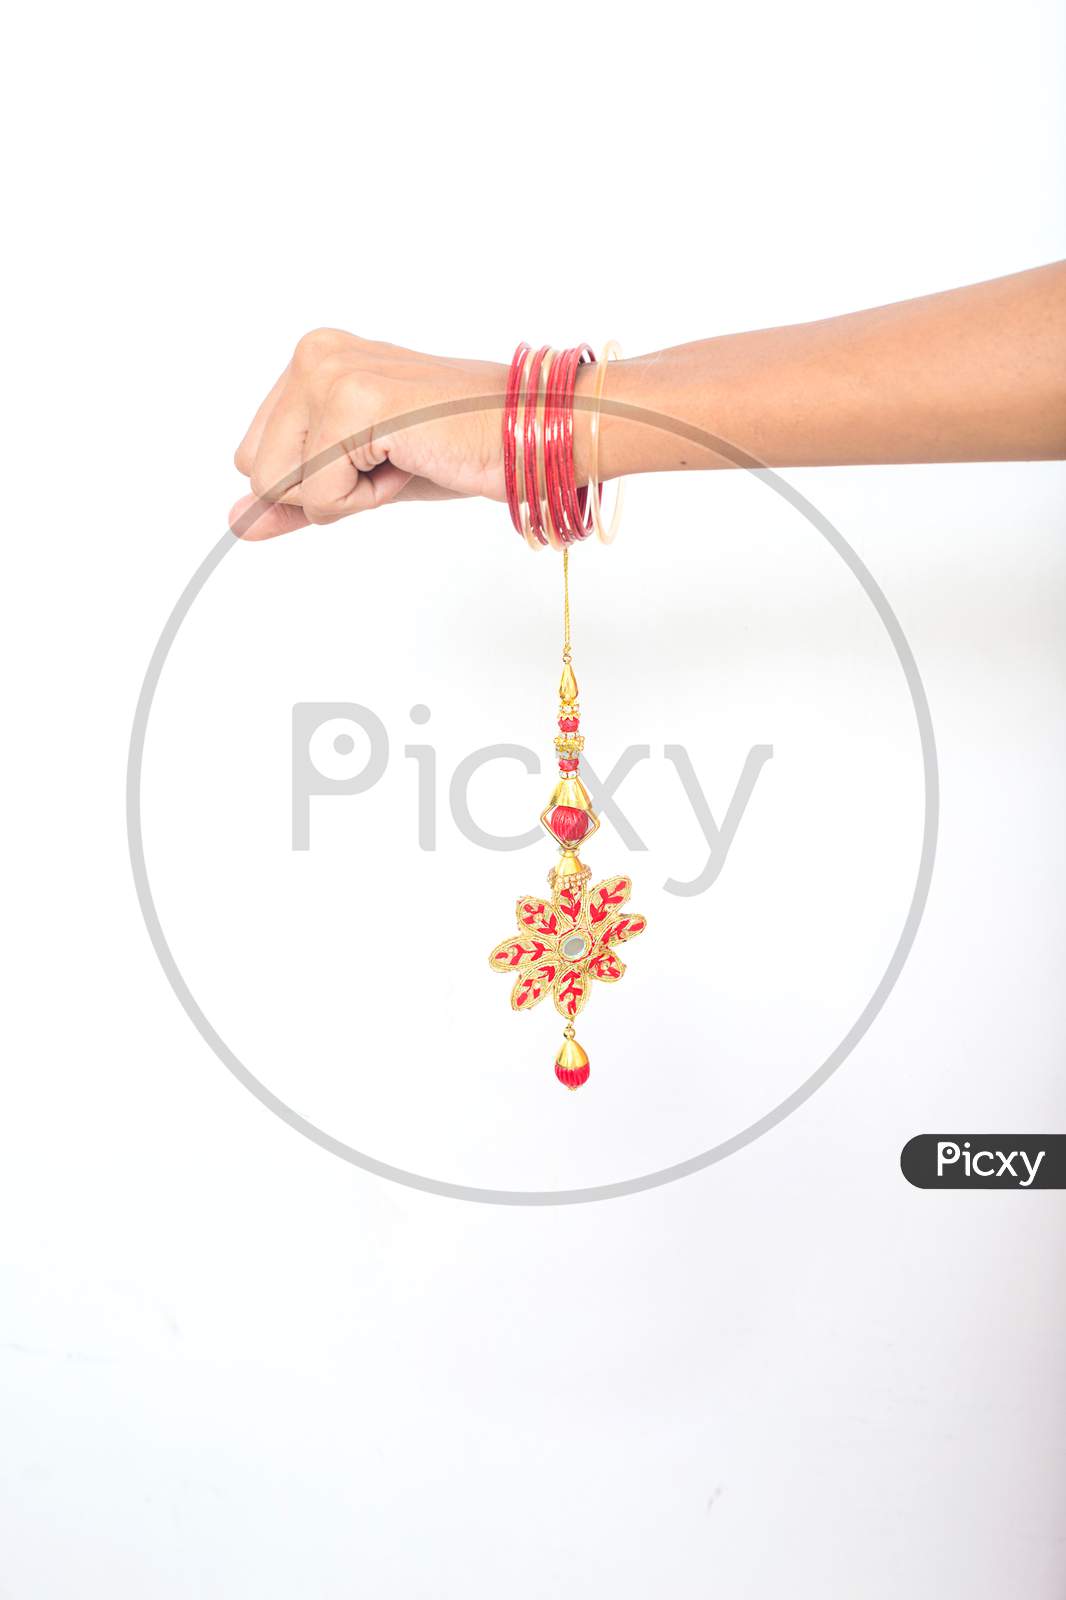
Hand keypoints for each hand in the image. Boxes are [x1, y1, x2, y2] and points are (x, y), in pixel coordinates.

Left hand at [230, 330, 509, 539]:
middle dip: (323, 491)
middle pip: (257, 473)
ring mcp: (329, 374)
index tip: (376, 454)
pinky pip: (320, 498)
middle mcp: (313, 355)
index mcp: (312, 359)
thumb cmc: (458, 448)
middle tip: (391, 458)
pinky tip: (412, 459)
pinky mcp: (351, 403)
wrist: (528, 434)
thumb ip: (294, 497)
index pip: (254, 457)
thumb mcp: (360, 478)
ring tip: (402, 457)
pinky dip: (368, 500)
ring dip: (347, 496)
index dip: (313, 482)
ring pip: (281, 487)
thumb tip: (236, 522)